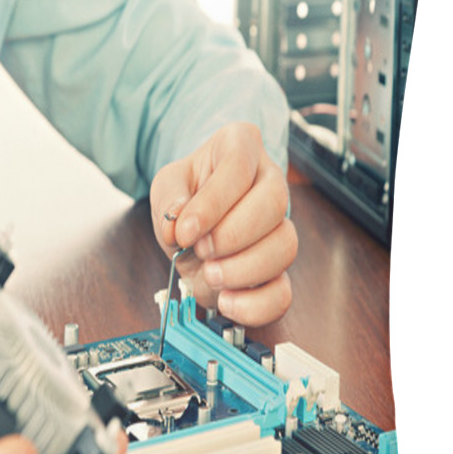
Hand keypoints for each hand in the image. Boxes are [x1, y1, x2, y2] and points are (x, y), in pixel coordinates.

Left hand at [149, 122, 296, 326]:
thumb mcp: (167, 186)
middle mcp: (270, 184)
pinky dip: (254, 305)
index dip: (212, 203)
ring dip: (242, 269)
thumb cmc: (185, 198)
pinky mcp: (276, 271)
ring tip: (210, 273)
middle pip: (275, 204)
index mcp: (241, 148)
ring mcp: (279, 228)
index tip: (185, 231)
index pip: (239, 167)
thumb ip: (168, 198)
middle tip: (201, 249)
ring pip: (285, 247)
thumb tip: (177, 221)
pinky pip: (283, 293)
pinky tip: (226, 301)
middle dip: (232, 236)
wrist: (191, 230)